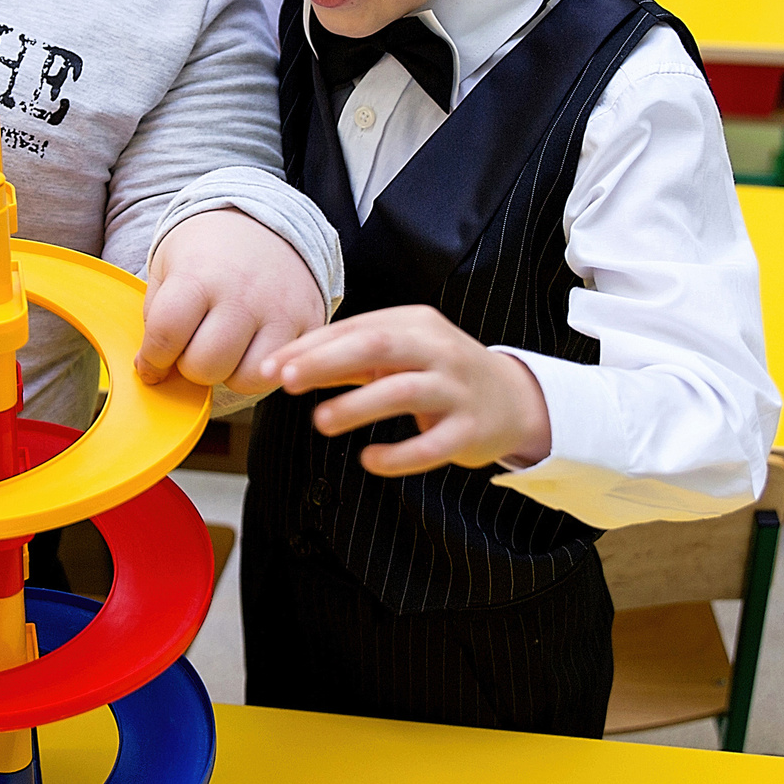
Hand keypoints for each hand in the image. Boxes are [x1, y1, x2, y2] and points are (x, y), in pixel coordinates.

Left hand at [136, 209, 324, 395]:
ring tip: (225, 351)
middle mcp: (241, 293)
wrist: (265, 222)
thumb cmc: (209, 252)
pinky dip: (261, 371)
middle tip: (194, 347)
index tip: (153, 362)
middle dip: (190, 366)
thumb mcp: (168, 267)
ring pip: (244, 379)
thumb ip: (155, 318)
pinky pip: (279, 372)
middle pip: (204, 366)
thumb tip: (153, 370)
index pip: (166, 336)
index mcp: (198, 275)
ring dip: (227, 374)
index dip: (152, 359)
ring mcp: (279, 310)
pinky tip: (251, 350)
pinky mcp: (308, 323)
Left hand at [263, 305, 550, 476]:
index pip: (355, 329)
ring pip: (404, 392)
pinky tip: (369, 460)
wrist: (513, 399)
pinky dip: (398, 455)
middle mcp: (438, 350)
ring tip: (321, 422)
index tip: (270, 368)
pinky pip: (432, 445)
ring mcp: (456, 390)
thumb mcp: (402, 352)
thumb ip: (350, 357)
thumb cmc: (441, 372)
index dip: (310, 348)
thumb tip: (287, 366)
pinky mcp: (470, 430)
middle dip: (327, 362)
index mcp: (415, 324)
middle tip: (286, 382)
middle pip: (377, 347)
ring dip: (358, 406)